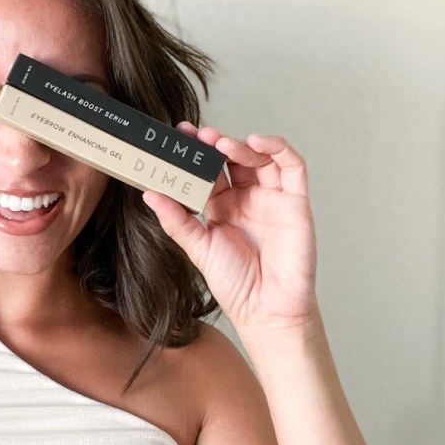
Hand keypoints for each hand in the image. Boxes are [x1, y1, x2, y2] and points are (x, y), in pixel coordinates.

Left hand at [142, 124, 317, 337]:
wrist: (266, 309)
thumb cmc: (235, 283)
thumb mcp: (198, 247)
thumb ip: (176, 220)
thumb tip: (149, 194)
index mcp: (221, 206)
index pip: (208, 170)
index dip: (195, 152)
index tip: (178, 135)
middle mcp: (247, 198)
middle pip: (232, 158)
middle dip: (214, 143)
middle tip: (196, 135)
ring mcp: (272, 198)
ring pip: (260, 157)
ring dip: (240, 145)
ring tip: (219, 143)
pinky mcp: (295, 201)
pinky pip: (292, 166)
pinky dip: (277, 148)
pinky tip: (256, 142)